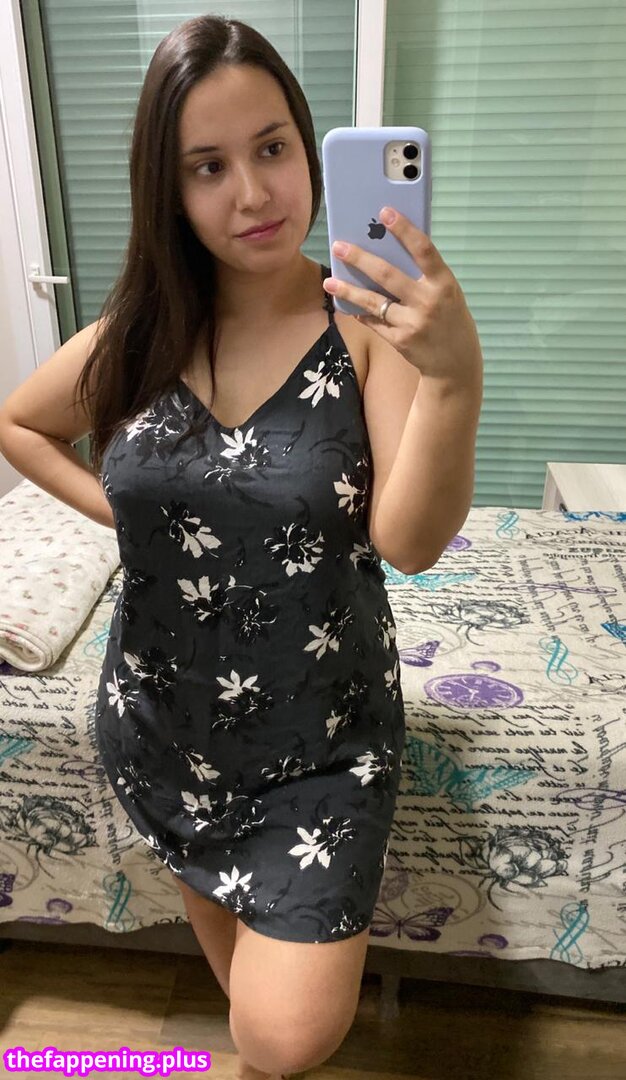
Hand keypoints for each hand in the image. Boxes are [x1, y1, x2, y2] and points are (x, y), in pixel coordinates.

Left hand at [322, 206, 482, 386]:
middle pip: (387, 275)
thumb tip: (388, 252)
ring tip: (329, 281)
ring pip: (373, 302)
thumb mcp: (446, 293)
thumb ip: (424, 276)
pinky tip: (348, 306)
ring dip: (349, 291)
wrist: (455, 362)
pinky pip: (374, 322)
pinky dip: (361, 313)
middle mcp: (428, 302)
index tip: (385, 212)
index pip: (423, 250)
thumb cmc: (450, 318)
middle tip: (339, 246)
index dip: (404, 230)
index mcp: (444, 283)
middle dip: (360, 259)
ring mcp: (412, 323)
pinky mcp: (400, 341)